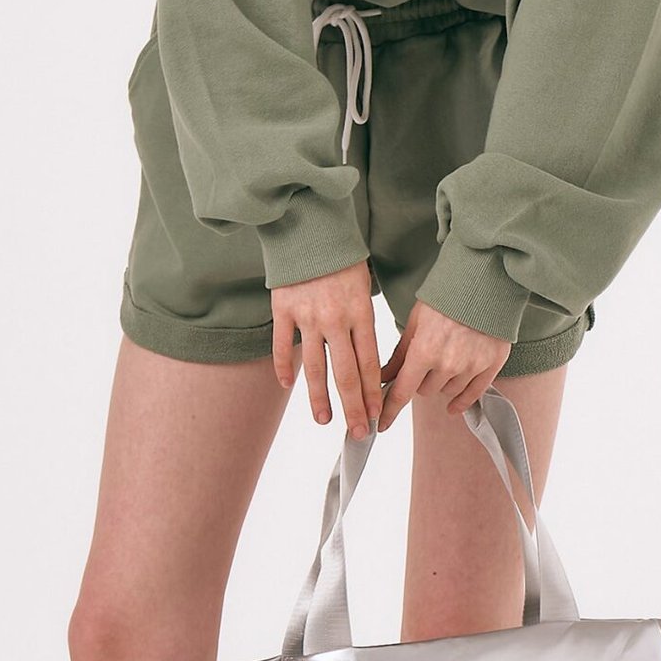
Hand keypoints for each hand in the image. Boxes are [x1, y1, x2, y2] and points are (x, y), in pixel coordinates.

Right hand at [271, 258, 383, 438]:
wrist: (309, 227)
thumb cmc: (341, 259)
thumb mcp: (364, 287)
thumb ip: (364, 323)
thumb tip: (369, 363)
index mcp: (360, 313)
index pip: (369, 364)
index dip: (373, 394)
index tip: (378, 417)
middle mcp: (335, 319)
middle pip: (346, 374)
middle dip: (354, 407)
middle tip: (359, 433)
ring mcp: (307, 316)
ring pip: (315, 367)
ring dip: (320, 399)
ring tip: (324, 421)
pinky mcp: (282, 309)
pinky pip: (283, 346)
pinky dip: (285, 368)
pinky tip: (288, 386)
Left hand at [376, 299, 510, 433]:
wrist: (484, 283)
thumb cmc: (446, 299)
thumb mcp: (415, 322)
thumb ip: (399, 355)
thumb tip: (382, 379)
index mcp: (424, 350)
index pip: (402, 392)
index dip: (390, 411)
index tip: (382, 424)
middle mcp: (448, 363)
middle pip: (425, 391)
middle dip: (421, 381)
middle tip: (425, 363)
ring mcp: (471, 366)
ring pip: (447, 392)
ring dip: (442, 384)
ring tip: (446, 360)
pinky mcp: (491, 365)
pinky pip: (473, 394)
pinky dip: (462, 400)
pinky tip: (454, 404)